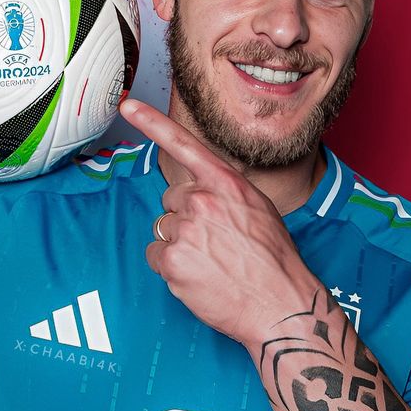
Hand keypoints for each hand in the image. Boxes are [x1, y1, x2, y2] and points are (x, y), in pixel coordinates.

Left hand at [120, 98, 314, 349]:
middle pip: (172, 200)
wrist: (281, 304)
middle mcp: (202, 201)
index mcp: (226, 184)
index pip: (184, 145)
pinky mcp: (172, 261)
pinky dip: (171, 269)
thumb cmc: (274, 261)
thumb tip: (201, 197)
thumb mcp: (258, 210)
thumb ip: (225, 195)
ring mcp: (185, 230)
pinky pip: (156, 257)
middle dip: (186, 218)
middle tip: (216, 243)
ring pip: (165, 229)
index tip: (129, 105)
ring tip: (212, 264)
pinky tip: (199, 278)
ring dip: (180, 245)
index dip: (152, 122)